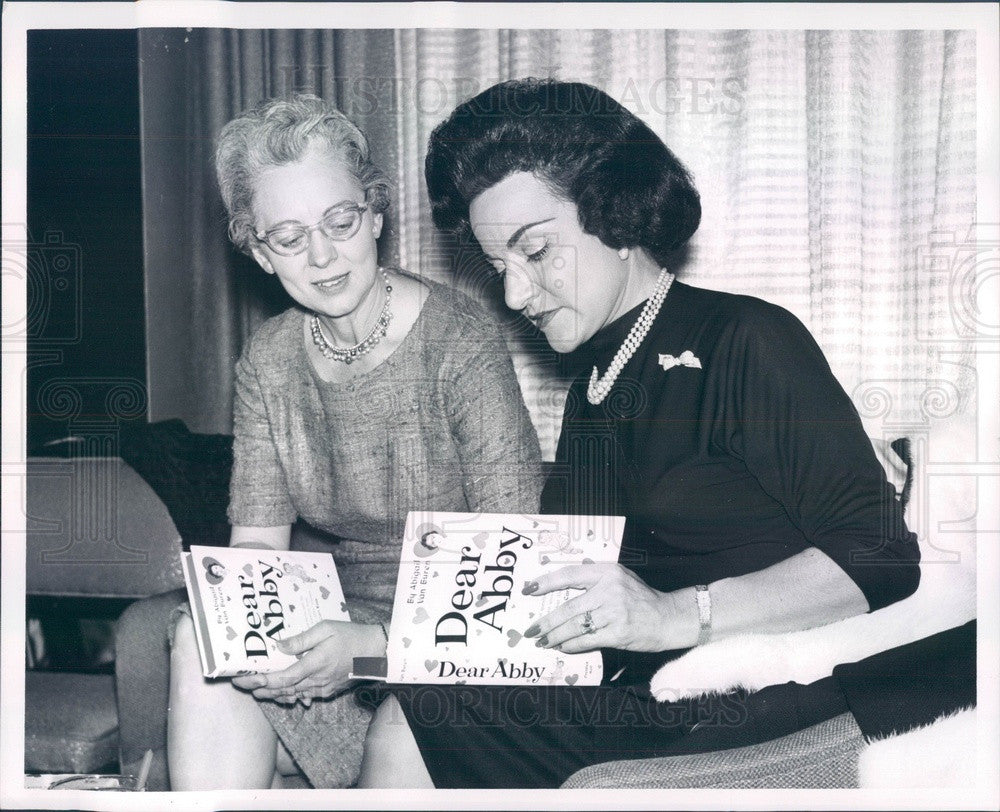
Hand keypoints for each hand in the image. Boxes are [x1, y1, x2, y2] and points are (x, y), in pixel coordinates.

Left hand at [232, 620, 382, 703]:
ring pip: (292, 696)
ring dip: (273, 694)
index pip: (282, 678)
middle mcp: (317, 680)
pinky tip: (283, 693)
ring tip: (257, 690)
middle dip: (260, 689)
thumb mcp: (325, 629)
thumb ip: (301, 639)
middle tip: (242, 685)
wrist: (377, 651)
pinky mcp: (329, 690)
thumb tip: (278, 646)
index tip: (244, 679)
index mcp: (315, 664)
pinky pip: (305, 696)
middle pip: (283, 690)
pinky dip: (291, 695)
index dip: (261, 680)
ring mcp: (323, 688)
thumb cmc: (351, 635)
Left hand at [522, 564, 698, 653]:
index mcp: (607, 571)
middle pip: (569, 607)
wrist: (669, 617)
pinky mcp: (619, 632)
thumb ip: (596, 577)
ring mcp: (614, 612)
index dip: (546, 583)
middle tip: (532, 630)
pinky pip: (587, 640)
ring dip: (555, 636)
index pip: (569, 575)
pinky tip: (562, 647)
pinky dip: (572, 645)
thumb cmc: (641, 598)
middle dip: (547, 621)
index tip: (528, 590)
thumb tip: (568, 576)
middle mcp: (610, 589)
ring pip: (575, 626)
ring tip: (543, 641)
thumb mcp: (621, 577)